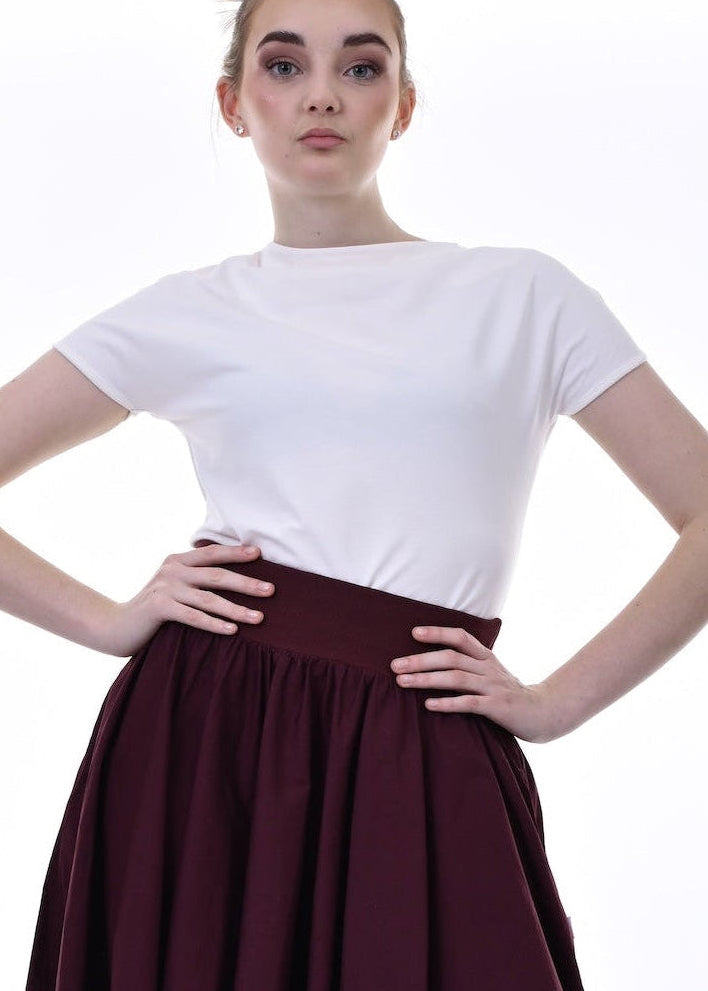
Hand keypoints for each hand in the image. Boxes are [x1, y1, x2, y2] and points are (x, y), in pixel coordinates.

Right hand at [91, 543, 275, 657]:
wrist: (116, 626)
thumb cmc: (153, 608)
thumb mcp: (173, 586)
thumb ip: (193, 579)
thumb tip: (233, 579)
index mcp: (178, 560)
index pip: (212, 553)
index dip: (236, 553)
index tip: (260, 555)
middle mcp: (172, 570)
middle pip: (217, 575)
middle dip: (247, 583)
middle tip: (271, 591)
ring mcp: (165, 587)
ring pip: (209, 598)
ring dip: (237, 609)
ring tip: (258, 618)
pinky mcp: (159, 607)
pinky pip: (193, 617)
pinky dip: (214, 624)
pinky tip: (232, 631)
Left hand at [390, 625, 554, 743]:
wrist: (544, 713)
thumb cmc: (509, 693)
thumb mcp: (491, 673)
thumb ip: (469, 665)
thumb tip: (433, 660)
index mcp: (486, 657)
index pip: (460, 637)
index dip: (438, 632)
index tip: (413, 633)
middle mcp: (488, 668)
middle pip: (451, 658)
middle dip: (420, 660)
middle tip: (394, 665)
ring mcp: (493, 687)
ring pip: (456, 678)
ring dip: (426, 679)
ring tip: (402, 682)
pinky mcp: (498, 707)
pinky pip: (469, 703)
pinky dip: (447, 703)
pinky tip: (428, 705)